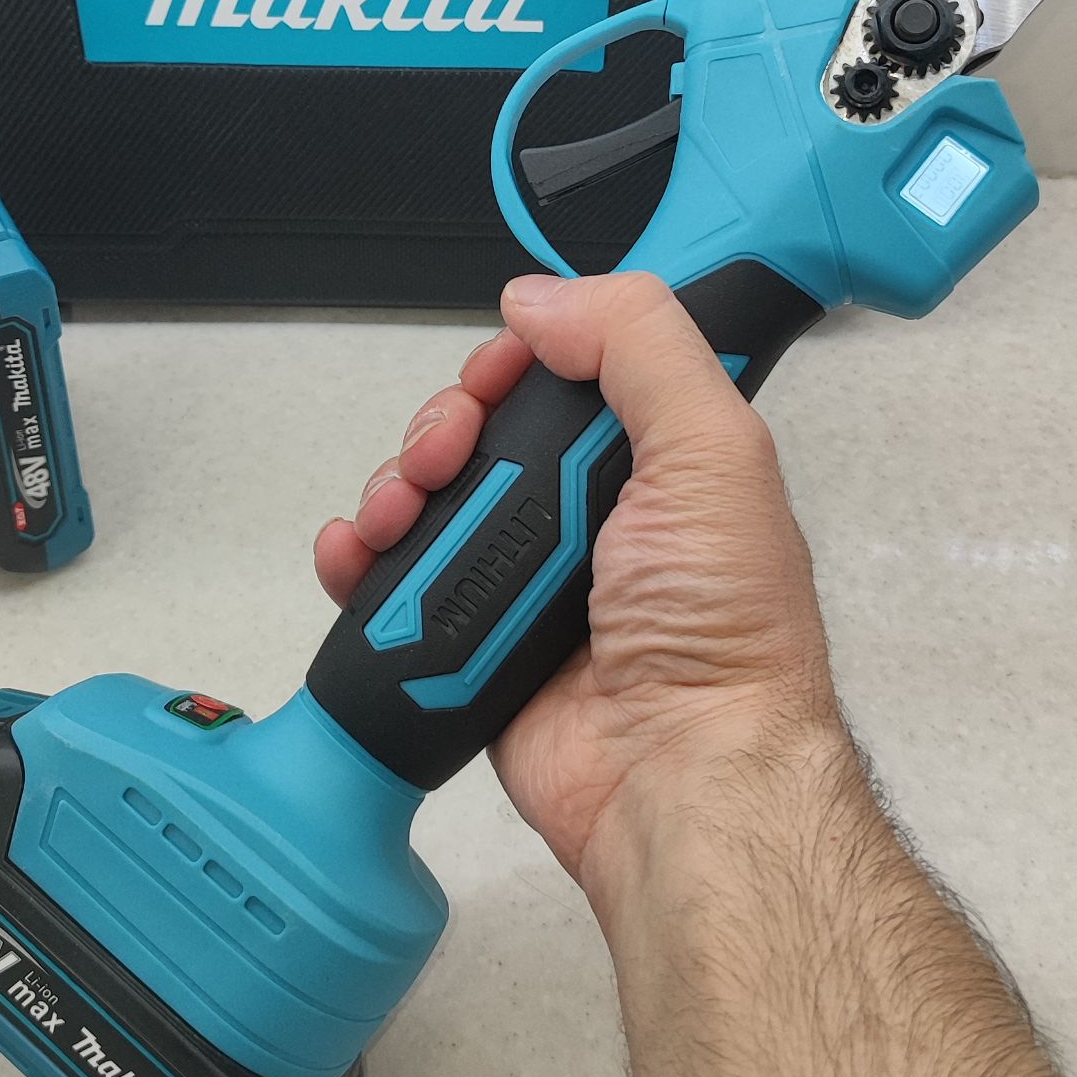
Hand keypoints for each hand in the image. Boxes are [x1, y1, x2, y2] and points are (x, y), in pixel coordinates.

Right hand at [314, 271, 843, 890]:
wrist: (676, 776)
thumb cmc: (720, 625)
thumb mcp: (712, 448)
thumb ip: (639, 344)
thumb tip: (539, 299)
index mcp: (655, 462)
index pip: (568, 374)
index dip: (524, 358)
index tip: (506, 369)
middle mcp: (589, 518)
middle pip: (482, 431)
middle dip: (445, 424)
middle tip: (449, 452)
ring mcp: (523, 582)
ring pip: (427, 498)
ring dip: (394, 485)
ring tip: (399, 512)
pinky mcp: (468, 643)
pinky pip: (390, 582)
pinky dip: (358, 558)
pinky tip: (356, 554)